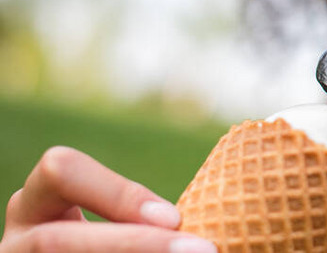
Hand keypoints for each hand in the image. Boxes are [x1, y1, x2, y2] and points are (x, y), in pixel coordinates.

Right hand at [0, 146, 216, 252]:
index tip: (175, 217)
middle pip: (60, 240)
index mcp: (37, 205)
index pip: (61, 170)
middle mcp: (17, 241)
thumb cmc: (111, 243)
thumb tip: (218, 227)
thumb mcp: (114, 225)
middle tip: (202, 250)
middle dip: (135, 245)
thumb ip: (147, 220)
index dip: (118, 193)